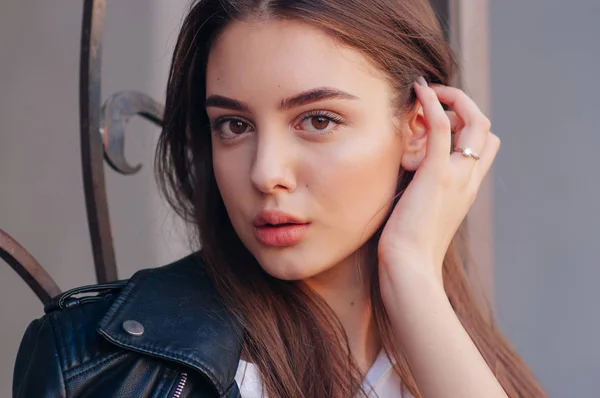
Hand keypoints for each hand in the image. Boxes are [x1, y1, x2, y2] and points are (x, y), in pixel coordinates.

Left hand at [377, 81, 499, 285]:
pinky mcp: (435, 174)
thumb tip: (410, 187)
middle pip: (487, 131)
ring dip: (453, 99)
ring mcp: (457, 175)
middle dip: (466, 108)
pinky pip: (441, 127)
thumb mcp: (424, 217)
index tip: (441, 117)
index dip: (468, 125)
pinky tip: (420, 90)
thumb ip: (426, 196)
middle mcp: (469, 179)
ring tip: (427, 92)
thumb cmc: (410, 249)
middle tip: (436, 102)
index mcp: (467, 189)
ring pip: (475, 122)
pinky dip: (433, 103)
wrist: (410, 268)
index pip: (485, 146)